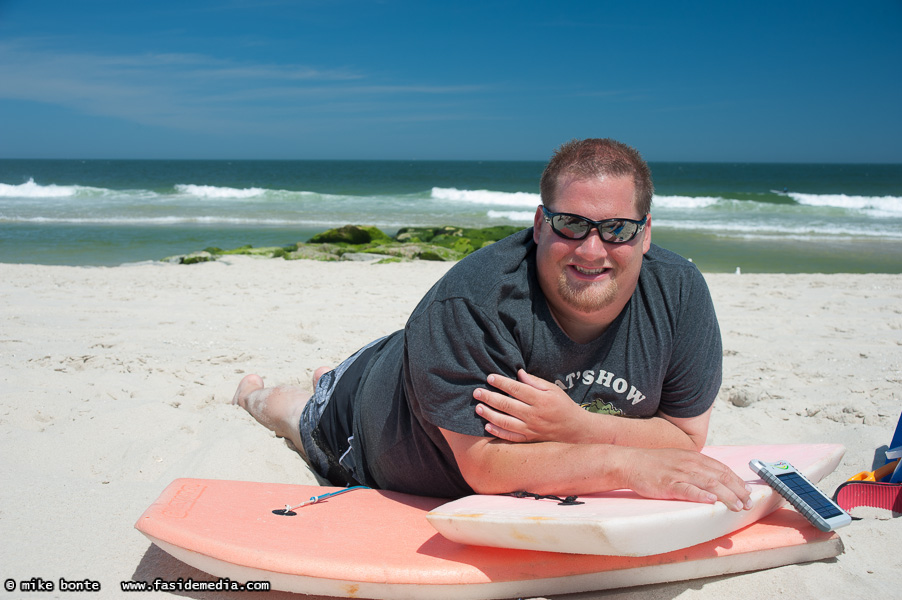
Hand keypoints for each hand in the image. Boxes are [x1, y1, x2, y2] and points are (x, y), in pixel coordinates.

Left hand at [474, 369, 583, 442]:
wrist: (575, 430)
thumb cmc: (563, 406)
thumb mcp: (553, 390)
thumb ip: (535, 382)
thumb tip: (519, 373)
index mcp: (540, 400)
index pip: (517, 389)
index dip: (502, 382)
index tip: (490, 377)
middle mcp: (534, 415)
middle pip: (507, 405)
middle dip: (489, 397)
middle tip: (477, 392)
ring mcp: (530, 429)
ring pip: (505, 422)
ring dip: (489, 414)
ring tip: (478, 407)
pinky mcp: (529, 439)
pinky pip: (510, 437)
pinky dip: (497, 432)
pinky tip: (487, 425)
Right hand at [621, 447, 752, 511]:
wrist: (629, 462)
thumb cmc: (653, 463)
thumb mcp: (678, 459)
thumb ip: (695, 467)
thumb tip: (713, 478)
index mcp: (693, 457)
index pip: (721, 469)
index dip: (737, 481)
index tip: (747, 492)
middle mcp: (689, 464)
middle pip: (720, 477)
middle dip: (737, 490)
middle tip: (748, 503)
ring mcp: (679, 474)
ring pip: (708, 484)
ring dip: (726, 495)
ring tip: (737, 506)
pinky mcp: (668, 484)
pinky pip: (687, 490)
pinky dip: (701, 496)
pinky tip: (711, 501)